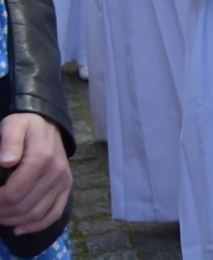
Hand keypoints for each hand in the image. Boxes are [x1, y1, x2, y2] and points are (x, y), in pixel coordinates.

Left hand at [0, 113, 71, 234]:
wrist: (48, 124)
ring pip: (36, 214)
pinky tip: (19, 229)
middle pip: (23, 207)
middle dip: (1, 212)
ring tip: (0, 215)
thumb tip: (6, 161)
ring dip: (13, 220)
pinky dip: (36, 226)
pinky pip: (53, 213)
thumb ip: (9, 140)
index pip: (14, 193)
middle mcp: (56, 173)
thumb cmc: (26, 126)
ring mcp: (63, 182)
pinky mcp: (66, 187)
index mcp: (41, 159)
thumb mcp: (14, 125)